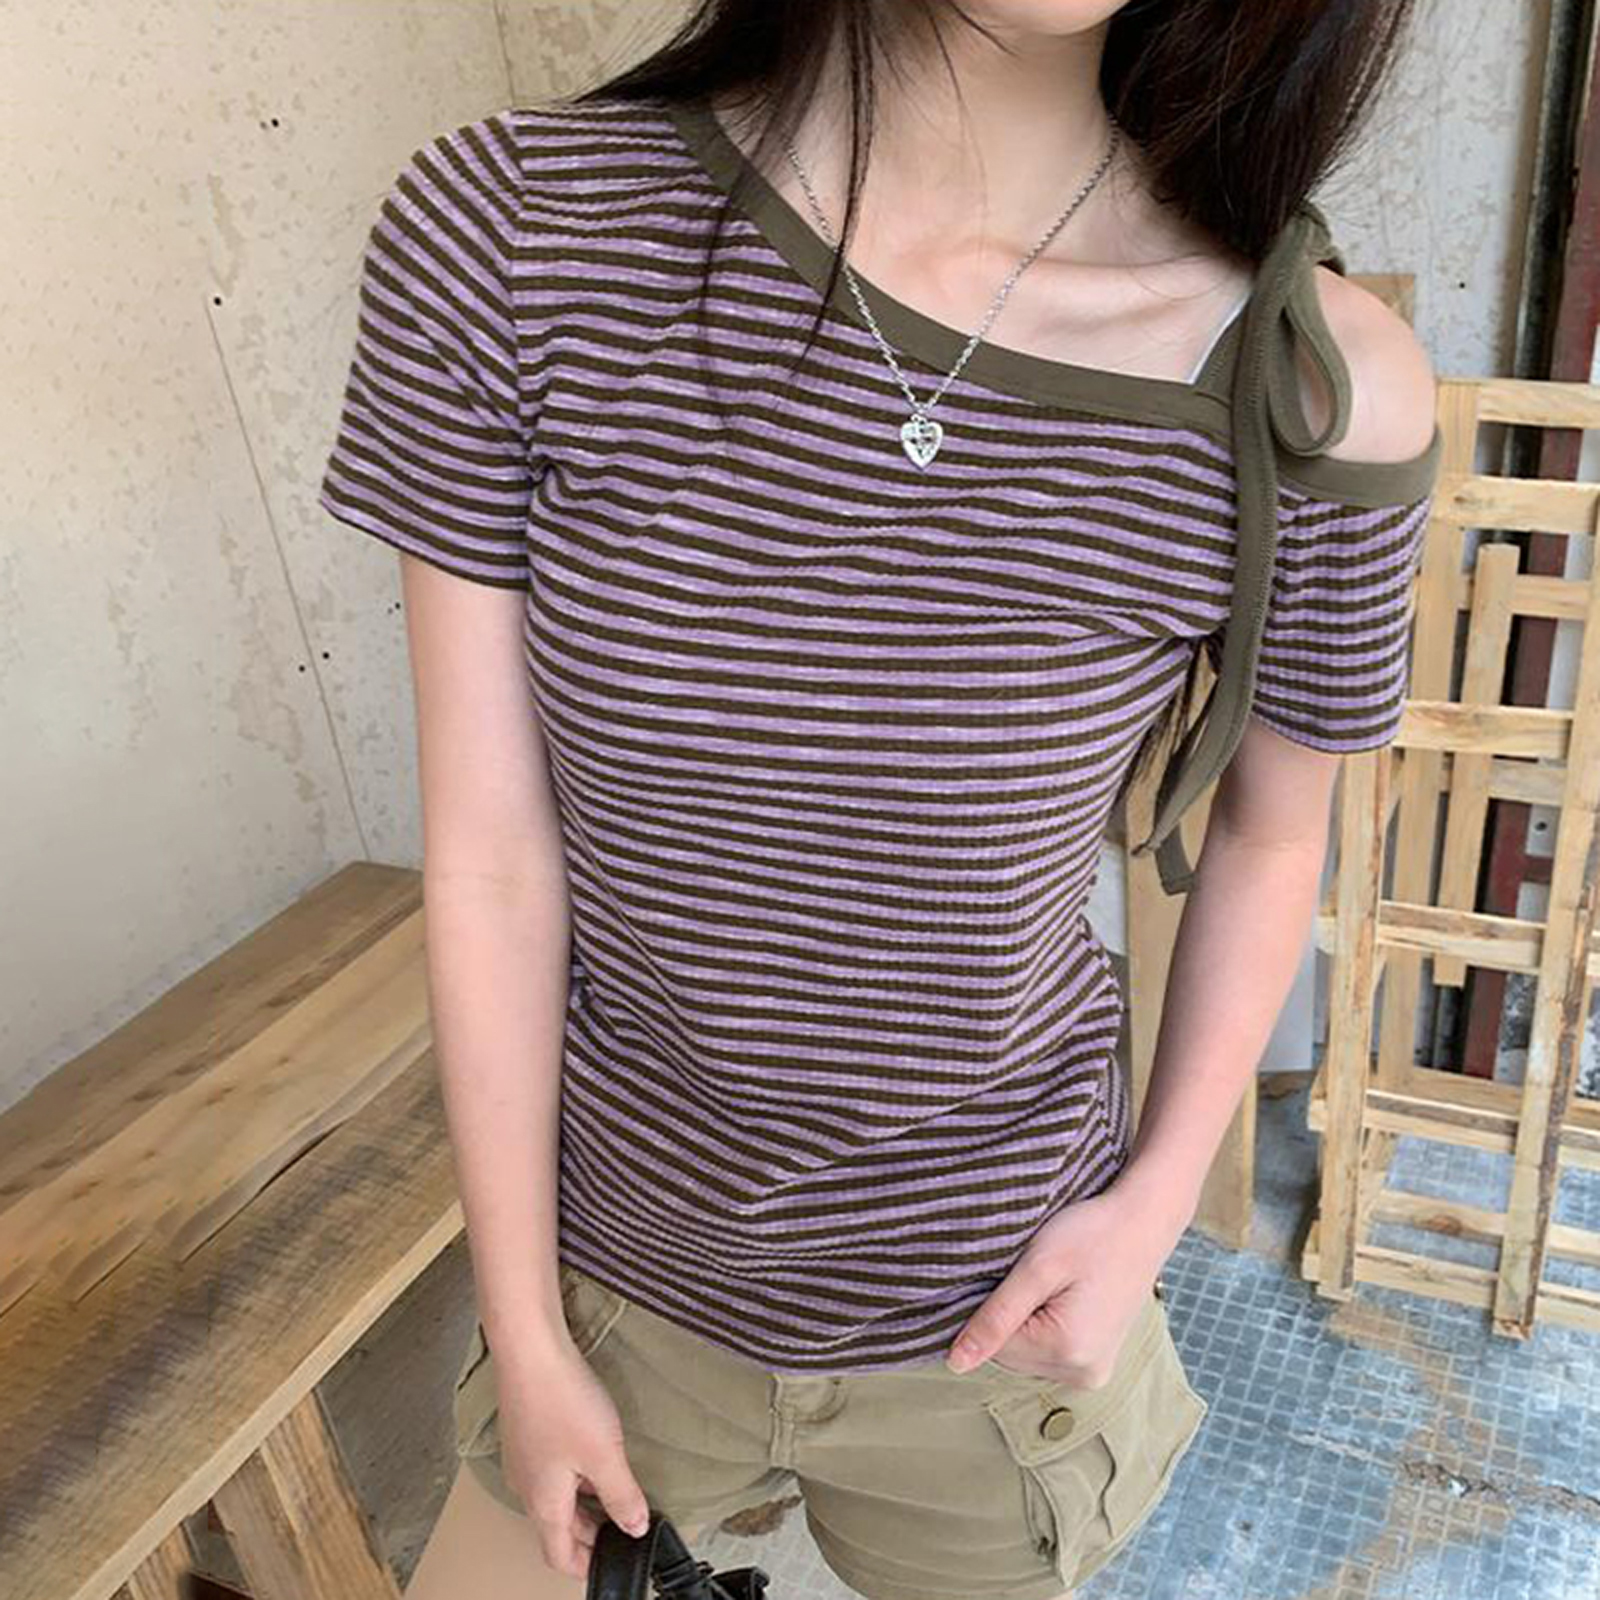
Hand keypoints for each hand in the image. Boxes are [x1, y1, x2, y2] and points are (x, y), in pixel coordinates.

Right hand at [492, 1334, 652, 1578]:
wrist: (529, 1349)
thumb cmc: (563, 1400)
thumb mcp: (604, 1454)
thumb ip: (622, 1496)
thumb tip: (635, 1528)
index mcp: (543, 1504)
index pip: (559, 1555)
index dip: (587, 1566)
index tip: (614, 1562)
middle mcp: (526, 1487)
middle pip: (557, 1527)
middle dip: (590, 1534)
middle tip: (624, 1527)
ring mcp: (523, 1458)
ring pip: (554, 1497)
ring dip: (583, 1503)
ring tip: (616, 1493)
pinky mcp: (526, 1432)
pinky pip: (550, 1471)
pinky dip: (573, 1477)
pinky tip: (594, 1455)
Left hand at [945, 1177, 1181, 1386]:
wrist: (1143, 1222)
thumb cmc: (1091, 1234)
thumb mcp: (1036, 1268)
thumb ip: (995, 1319)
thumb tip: (955, 1364)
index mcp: (1068, 1352)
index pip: (993, 1346)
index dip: (990, 1306)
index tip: (1010, 1273)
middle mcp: (1083, 1373)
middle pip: (1010, 1355)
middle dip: (1008, 1316)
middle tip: (1032, 1273)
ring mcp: (1094, 1371)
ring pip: (1026, 1354)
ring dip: (1024, 1320)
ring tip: (1050, 1282)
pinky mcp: (1097, 1360)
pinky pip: (1048, 1351)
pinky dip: (1042, 1325)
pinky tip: (1059, 1294)